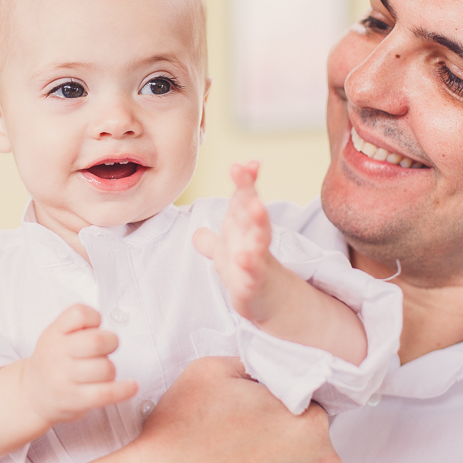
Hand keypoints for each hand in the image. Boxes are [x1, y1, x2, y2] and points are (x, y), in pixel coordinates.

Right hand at [22, 304, 137, 425]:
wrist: (31, 395)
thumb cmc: (52, 362)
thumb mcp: (54, 336)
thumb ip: (76, 326)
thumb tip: (106, 331)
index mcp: (54, 333)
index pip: (79, 314)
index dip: (94, 318)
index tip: (94, 327)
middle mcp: (57, 353)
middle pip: (98, 341)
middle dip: (111, 343)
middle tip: (106, 349)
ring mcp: (64, 378)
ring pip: (105, 368)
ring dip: (110, 370)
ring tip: (99, 373)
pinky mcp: (74, 399)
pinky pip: (105, 393)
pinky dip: (123, 390)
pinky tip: (132, 386)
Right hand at [131, 357, 342, 462]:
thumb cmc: (176, 443)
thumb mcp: (209, 373)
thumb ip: (254, 367)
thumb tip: (268, 372)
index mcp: (308, 424)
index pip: (310, 415)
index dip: (281, 421)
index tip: (257, 433)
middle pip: (317, 456)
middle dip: (288, 457)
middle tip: (246, 462)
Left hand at [193, 161, 281, 322]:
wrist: (266, 300)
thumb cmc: (245, 271)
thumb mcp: (223, 253)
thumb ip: (208, 240)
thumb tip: (196, 232)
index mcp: (244, 227)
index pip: (244, 198)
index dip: (244, 180)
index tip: (246, 163)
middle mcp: (253, 238)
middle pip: (253, 210)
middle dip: (248, 190)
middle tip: (244, 170)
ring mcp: (257, 259)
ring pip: (260, 238)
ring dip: (258, 221)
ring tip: (256, 205)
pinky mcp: (255, 282)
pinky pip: (253, 271)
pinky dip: (249, 264)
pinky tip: (242, 257)